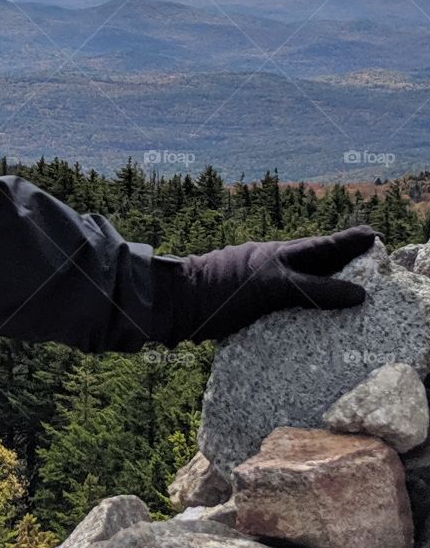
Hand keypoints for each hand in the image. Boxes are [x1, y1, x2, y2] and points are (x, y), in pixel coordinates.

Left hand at [159, 225, 376, 344]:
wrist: (175, 304)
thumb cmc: (219, 292)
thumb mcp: (272, 289)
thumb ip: (313, 291)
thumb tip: (357, 295)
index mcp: (277, 256)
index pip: (321, 248)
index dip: (347, 243)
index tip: (373, 237)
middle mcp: (268, 265)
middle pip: (310, 258)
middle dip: (339, 255)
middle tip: (367, 247)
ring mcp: (255, 281)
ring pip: (295, 276)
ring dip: (319, 275)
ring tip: (343, 276)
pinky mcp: (244, 301)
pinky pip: (280, 298)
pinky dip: (298, 299)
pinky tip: (303, 311)